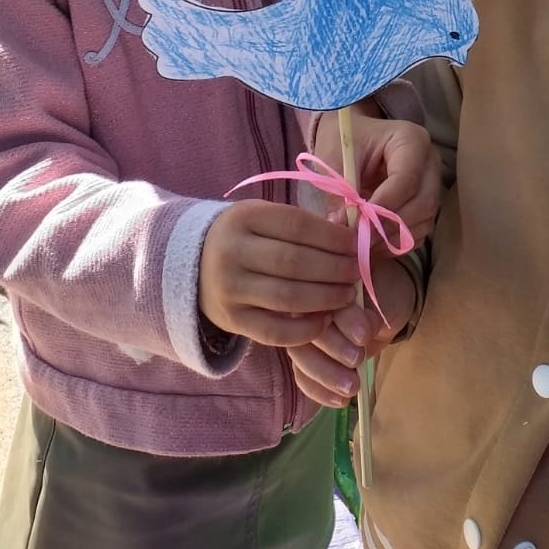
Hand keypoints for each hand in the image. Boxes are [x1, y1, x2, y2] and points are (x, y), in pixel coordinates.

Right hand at [199, 200, 361, 346]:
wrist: (193, 265)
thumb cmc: (242, 237)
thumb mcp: (262, 218)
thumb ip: (301, 224)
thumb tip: (351, 230)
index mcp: (244, 218)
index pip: (298, 226)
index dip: (332, 237)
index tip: (355, 245)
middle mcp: (232, 252)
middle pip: (295, 262)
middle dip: (334, 269)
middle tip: (356, 272)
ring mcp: (229, 288)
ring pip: (288, 298)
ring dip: (326, 298)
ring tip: (347, 295)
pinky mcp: (231, 320)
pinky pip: (275, 331)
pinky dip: (305, 329)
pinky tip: (324, 320)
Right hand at [287, 254, 418, 407]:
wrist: (388, 303)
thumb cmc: (383, 292)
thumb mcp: (380, 296)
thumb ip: (364, 312)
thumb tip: (358, 335)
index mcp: (316, 286)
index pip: (313, 308)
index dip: (335, 326)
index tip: (363, 338)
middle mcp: (302, 309)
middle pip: (302, 337)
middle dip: (330, 354)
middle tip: (358, 361)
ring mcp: (303, 334)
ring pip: (301, 360)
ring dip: (324, 378)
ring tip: (352, 388)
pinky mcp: (310, 357)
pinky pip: (303, 376)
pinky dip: (318, 391)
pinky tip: (337, 401)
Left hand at [314, 109, 441, 240]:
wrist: (348, 142)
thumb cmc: (342, 143)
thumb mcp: (334, 160)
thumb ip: (340, 192)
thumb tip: (342, 227)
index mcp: (410, 140)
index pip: (407, 179)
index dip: (384, 205)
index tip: (358, 223)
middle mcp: (428, 162)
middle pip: (423, 202)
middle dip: (390, 225)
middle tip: (360, 239)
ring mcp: (431, 185)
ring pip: (424, 220)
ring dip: (393, 238)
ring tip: (362, 243)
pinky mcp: (424, 205)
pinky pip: (419, 232)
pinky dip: (397, 243)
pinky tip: (373, 244)